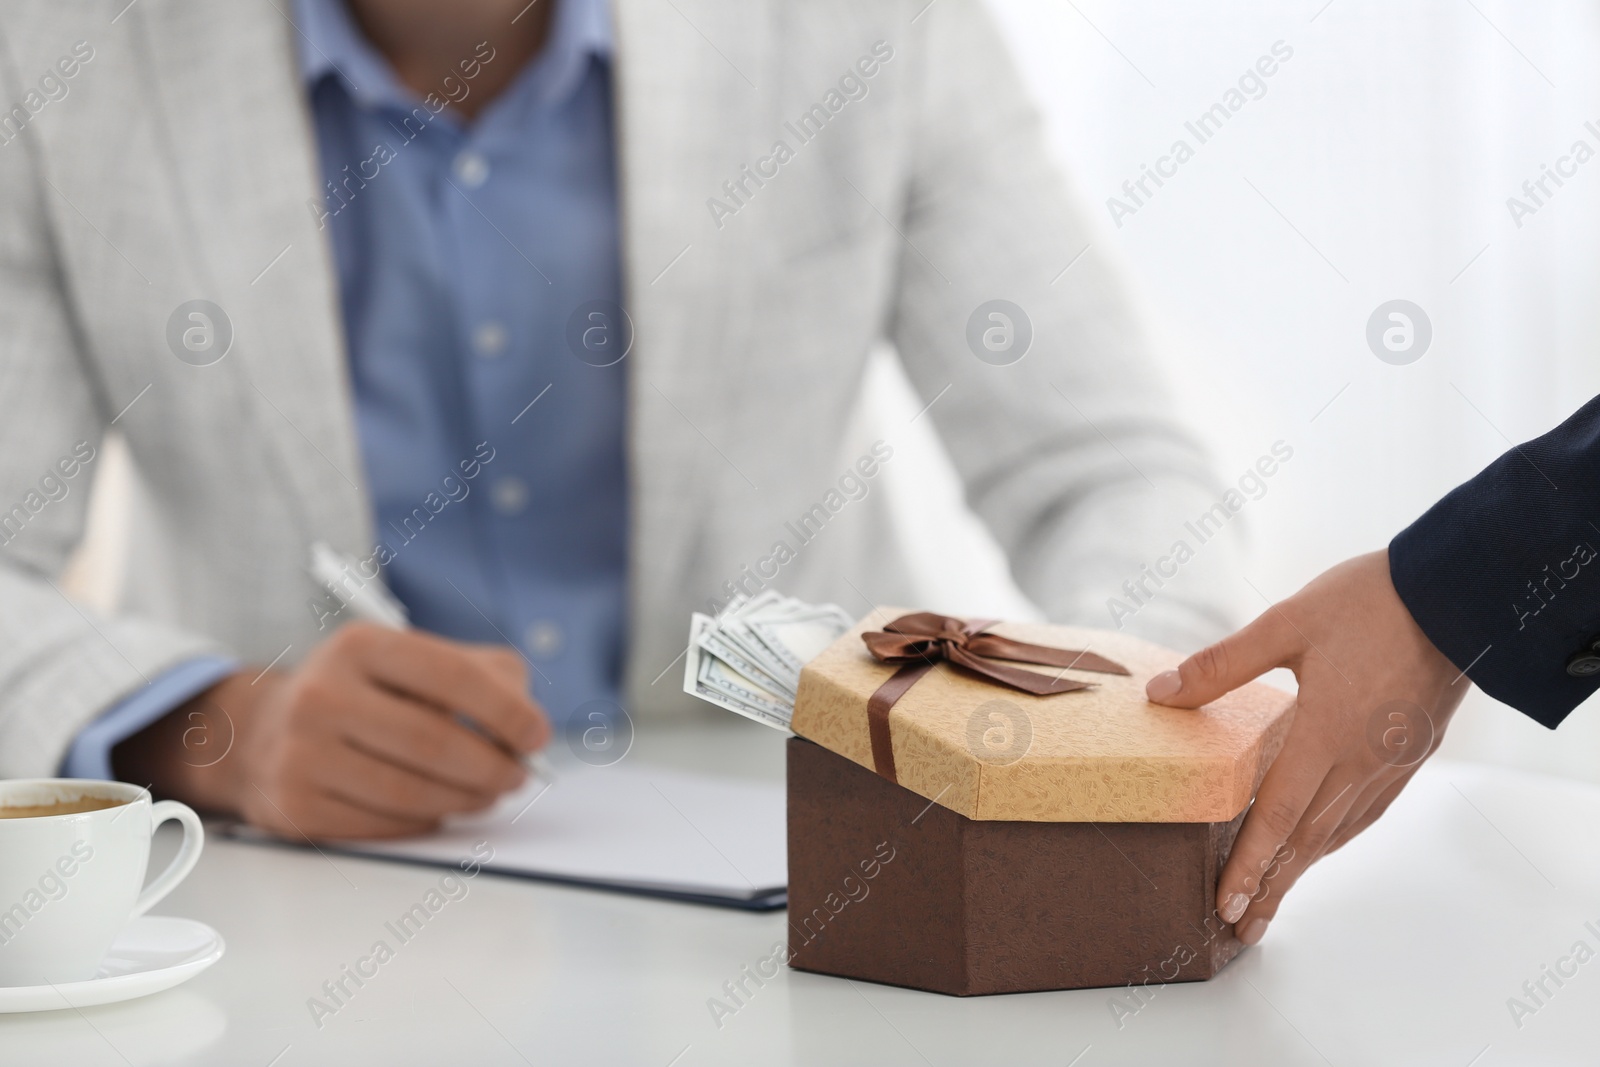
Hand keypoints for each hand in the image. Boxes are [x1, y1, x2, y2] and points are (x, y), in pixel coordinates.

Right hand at [115, 623, 550, 839]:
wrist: (261, 733)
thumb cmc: (363, 694)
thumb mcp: (412, 661)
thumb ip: (483, 675)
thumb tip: (528, 723)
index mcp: (360, 646)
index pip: (452, 677)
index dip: (507, 711)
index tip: (538, 736)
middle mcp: (323, 695)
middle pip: (435, 743)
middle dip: (493, 765)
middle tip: (518, 775)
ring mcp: (302, 753)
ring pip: (414, 792)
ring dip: (467, 799)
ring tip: (487, 793)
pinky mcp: (296, 806)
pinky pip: (386, 824)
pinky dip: (426, 821)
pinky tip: (437, 808)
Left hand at [1144, 549, 1468, 945]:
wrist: (1456, 594)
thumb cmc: (1369, 602)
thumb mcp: (1286, 623)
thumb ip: (1222, 665)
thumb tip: (1161, 693)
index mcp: (1326, 732)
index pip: (1278, 814)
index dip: (1250, 863)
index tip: (1227, 903)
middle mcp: (1361, 760)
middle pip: (1308, 839)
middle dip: (1271, 886)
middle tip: (1241, 928)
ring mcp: (1391, 762)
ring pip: (1339, 830)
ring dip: (1302, 869)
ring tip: (1272, 898)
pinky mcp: (1411, 754)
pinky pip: (1367, 811)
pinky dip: (1337, 837)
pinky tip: (1321, 845)